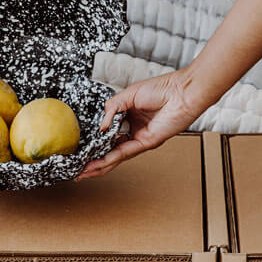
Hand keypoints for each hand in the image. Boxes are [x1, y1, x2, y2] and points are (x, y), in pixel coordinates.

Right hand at [77, 69, 204, 178]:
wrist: (182, 92)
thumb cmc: (163, 89)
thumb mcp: (129, 94)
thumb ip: (112, 108)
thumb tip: (101, 126)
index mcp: (129, 118)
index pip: (109, 134)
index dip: (95, 142)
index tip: (81, 148)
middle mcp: (134, 130)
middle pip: (110, 149)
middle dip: (94, 160)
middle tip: (79, 168)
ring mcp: (140, 138)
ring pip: (115, 156)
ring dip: (99, 165)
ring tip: (83, 173)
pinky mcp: (147, 143)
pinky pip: (124, 153)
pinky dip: (110, 159)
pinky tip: (97, 164)